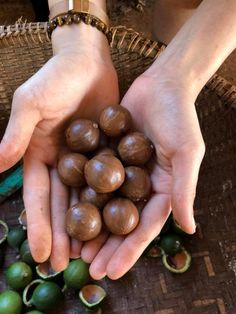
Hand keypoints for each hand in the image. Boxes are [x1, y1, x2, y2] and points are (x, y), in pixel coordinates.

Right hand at [0, 25, 118, 270]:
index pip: (37, 197)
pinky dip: (110, 202)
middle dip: (63, 235)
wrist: (88, 61)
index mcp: (38, 155)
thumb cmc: (56, 78)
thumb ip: (17, 134)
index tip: (42, 255)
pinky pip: (108, 181)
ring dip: (86, 226)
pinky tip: (115, 223)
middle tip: (68, 266)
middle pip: (61, 205)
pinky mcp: (106, 153)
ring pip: (85, 199)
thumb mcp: (32, 104)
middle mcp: (60, 163)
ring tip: (91, 254)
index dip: (38, 226)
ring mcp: (85, 160)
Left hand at [80, 66, 204, 279]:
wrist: (162, 85)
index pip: (145, 226)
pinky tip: (66, 212)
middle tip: (89, 272)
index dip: (130, 251)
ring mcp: (122, 172)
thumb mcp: (187, 153)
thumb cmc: (180, 117)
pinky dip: (81, 196)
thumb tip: (188, 228)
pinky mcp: (107, 156)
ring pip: (104, 206)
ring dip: (91, 229)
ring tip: (75, 251)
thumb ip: (184, 189)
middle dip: (107, 248)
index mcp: (162, 189)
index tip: (112, 272)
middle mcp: (141, 185)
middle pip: (122, 222)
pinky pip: (92, 179)